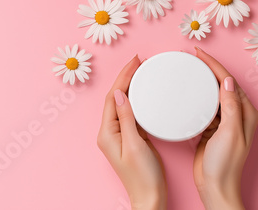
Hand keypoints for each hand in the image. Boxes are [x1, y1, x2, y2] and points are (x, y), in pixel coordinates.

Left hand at [97, 55, 166, 209]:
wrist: (149, 197)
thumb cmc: (143, 176)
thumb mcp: (136, 144)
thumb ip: (127, 118)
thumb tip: (120, 94)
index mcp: (107, 132)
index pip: (112, 97)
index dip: (123, 77)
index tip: (135, 62)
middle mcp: (109, 132)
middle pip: (116, 98)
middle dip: (126, 78)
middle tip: (139, 61)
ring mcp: (119, 135)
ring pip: (123, 104)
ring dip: (131, 87)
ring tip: (141, 72)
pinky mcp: (129, 139)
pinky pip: (131, 114)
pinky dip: (137, 101)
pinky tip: (145, 94)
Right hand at [193, 47, 257, 209]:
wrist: (214, 185)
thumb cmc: (225, 163)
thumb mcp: (230, 133)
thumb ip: (230, 107)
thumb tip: (226, 81)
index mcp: (245, 113)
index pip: (229, 82)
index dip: (214, 65)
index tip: (199, 54)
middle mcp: (236, 115)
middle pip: (221, 85)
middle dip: (207, 69)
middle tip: (191, 58)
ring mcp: (223, 122)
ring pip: (211, 95)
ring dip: (201, 83)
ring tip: (187, 70)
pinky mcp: (210, 129)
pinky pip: (203, 108)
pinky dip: (195, 99)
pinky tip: (186, 95)